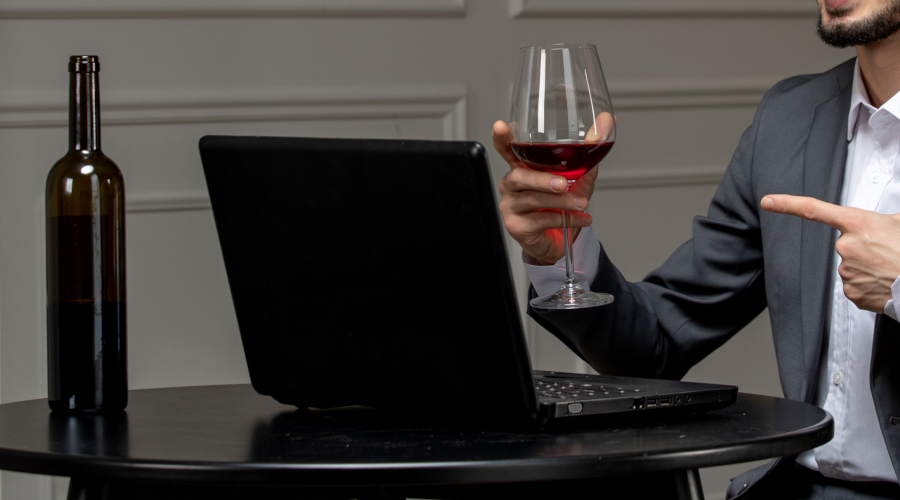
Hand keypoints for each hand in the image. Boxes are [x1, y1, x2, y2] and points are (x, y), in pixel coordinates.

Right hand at [493, 120, 596, 264]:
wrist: (561, 240)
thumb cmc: (562, 205)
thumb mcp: (578, 176)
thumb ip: (588, 152)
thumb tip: (608, 122)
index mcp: (522, 168)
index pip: (506, 150)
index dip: (501, 139)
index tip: (500, 126)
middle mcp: (511, 186)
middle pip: (519, 176)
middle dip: (542, 179)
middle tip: (563, 184)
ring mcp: (510, 207)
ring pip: (532, 199)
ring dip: (561, 202)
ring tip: (582, 203)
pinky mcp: (516, 227)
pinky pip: (539, 221)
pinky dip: (565, 220)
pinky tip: (581, 218)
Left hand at [761, 194, 899, 312]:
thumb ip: (885, 221)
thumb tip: (886, 223)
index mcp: (858, 224)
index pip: (814, 210)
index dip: (788, 204)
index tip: (768, 201)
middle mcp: (847, 246)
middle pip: (847, 245)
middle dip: (865, 248)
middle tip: (888, 253)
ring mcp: (847, 271)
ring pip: (852, 266)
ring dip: (868, 267)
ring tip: (890, 268)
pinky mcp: (851, 293)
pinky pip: (855, 286)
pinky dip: (869, 285)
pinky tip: (884, 283)